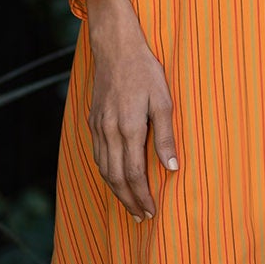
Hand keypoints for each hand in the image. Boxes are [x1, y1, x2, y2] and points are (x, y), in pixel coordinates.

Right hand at [83, 0, 177, 220]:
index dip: (142, 195)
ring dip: (116, 191)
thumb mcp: (163, 100)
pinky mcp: (92, 121)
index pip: (133, 173)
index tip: (152, 210)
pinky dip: (105, 173)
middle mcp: (109, 131)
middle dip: (129, 200)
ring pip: (103, 169)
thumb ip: (166, 136)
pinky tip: (115, 179)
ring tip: (130, 205)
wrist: (115, 47)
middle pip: (115, 177)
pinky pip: (97, 155)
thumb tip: (172, 167)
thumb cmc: (144, 71)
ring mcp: (97, 126)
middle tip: (142, 217)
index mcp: (129, 127)